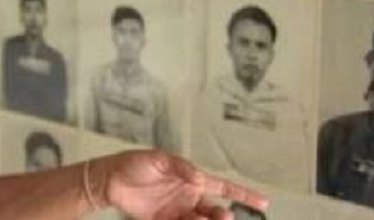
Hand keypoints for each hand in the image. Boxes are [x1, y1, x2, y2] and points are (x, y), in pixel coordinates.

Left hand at [93, 150, 267, 219]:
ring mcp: (177, 213)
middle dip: (222, 216)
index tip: (263, 202)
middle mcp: (189, 199)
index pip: (224, 188)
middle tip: (223, 217)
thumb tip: (198, 177)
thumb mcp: (159, 159)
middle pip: (215, 211)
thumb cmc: (136, 163)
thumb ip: (180, 167)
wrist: (110, 179)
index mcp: (193, 180)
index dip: (244, 194)